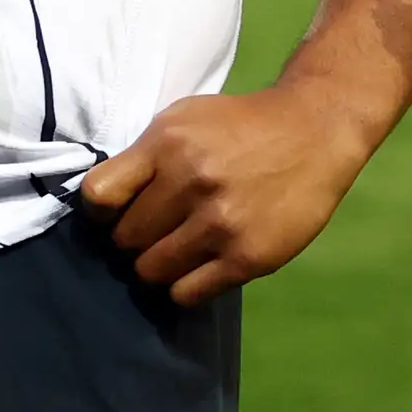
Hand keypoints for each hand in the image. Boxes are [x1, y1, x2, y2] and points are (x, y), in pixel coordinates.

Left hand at [75, 84, 379, 305]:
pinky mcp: (247, 257)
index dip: (102, 210)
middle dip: (134, 237)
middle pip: (125, 239)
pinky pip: (187, 293)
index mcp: (167, 143)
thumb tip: (100, 204)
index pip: (98, 196)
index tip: (116, 211)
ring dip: (157, 265)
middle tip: (155, 230)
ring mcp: (220, 222)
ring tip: (176, 249)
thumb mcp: (183, 119)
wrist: (313, 130)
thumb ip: (144, 156)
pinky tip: (198, 265)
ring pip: (151, 271)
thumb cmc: (238, 126)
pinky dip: (184, 285)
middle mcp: (191, 182)